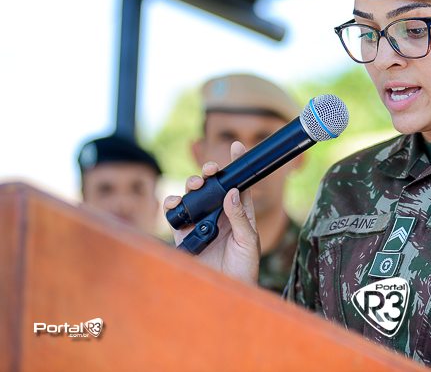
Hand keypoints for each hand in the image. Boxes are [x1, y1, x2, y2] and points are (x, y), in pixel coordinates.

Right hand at [163, 141, 259, 284]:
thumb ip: (238, 217)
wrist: (228, 292)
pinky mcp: (185, 235)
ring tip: (194, 186)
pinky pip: (176, 216)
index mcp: (239, 212)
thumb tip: (230, 192)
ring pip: (193, 197)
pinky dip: (173, 206)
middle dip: (208, 174)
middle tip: (209, 170)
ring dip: (190, 186)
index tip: (236, 146)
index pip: (239, 184)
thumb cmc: (245, 267)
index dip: (237, 165)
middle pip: (212, 186)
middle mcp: (220, 214)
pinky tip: (176, 202)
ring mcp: (202, 223)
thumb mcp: (248, 241)